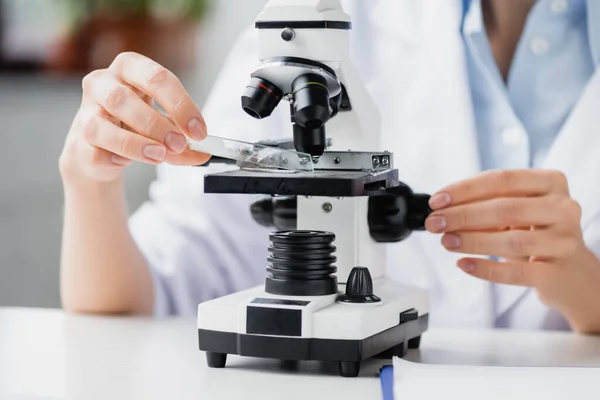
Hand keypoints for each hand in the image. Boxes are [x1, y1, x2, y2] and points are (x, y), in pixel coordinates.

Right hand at [59, 52, 210, 183]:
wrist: (100, 147)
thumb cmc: (134, 124)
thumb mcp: (164, 125)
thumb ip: (184, 140)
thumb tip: (203, 153)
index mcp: (130, 68)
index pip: (156, 78)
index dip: (181, 105)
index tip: (199, 130)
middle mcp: (102, 84)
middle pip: (124, 99)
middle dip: (156, 124)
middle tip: (179, 144)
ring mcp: (86, 112)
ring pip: (101, 126)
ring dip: (134, 144)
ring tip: (158, 155)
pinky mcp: (78, 142)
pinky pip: (93, 151)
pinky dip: (113, 158)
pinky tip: (126, 162)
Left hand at [424, 170, 599, 315]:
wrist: (571, 274)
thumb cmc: (536, 233)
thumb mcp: (517, 211)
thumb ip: (486, 203)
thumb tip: (442, 209)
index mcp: (551, 182)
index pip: (502, 180)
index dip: (465, 190)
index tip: (437, 201)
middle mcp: (563, 208)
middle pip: (506, 208)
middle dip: (463, 215)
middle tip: (435, 223)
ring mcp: (564, 241)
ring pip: (512, 240)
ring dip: (472, 240)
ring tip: (446, 242)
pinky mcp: (557, 273)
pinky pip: (516, 272)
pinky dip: (486, 269)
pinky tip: (464, 264)